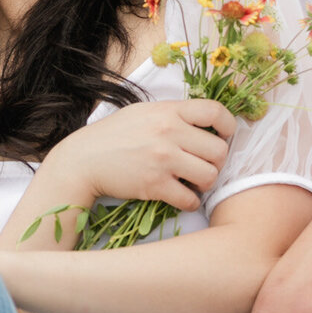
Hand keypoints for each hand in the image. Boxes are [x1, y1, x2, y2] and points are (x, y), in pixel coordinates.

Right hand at [46, 99, 235, 212]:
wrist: (82, 161)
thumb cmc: (113, 136)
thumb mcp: (143, 112)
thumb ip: (172, 115)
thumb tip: (204, 123)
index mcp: (168, 111)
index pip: (215, 111)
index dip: (229, 126)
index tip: (225, 136)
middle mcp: (169, 132)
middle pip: (219, 150)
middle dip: (216, 162)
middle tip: (204, 166)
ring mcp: (163, 159)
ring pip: (210, 176)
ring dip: (205, 183)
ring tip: (192, 182)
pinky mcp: (155, 185)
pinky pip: (190, 199)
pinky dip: (190, 201)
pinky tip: (180, 197)